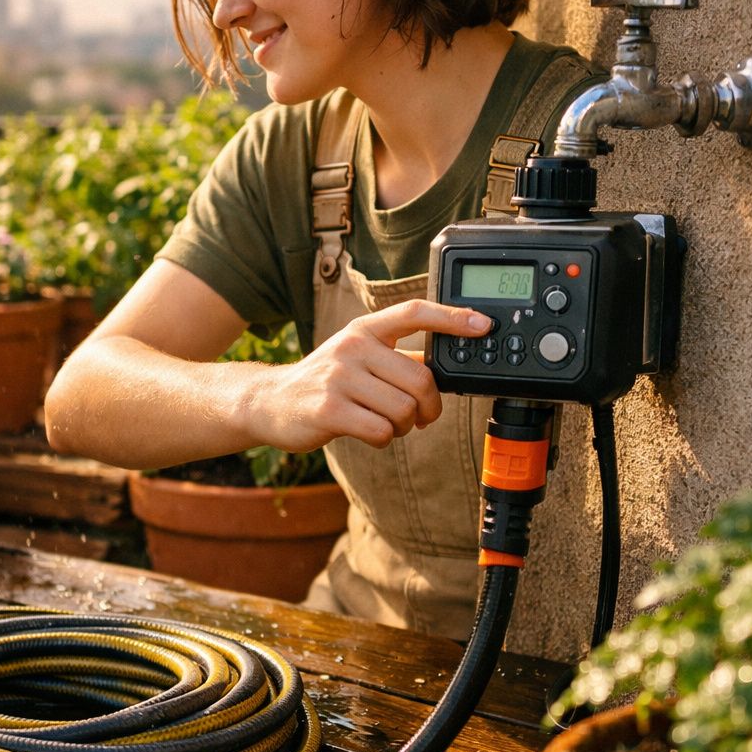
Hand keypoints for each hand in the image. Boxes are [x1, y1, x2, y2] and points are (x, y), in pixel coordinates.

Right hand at [249, 300, 492, 449]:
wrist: (269, 402)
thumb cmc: (323, 382)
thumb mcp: (355, 357)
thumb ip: (394, 359)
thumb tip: (442, 370)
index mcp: (363, 330)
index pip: (414, 313)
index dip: (452, 317)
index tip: (482, 325)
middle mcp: (352, 348)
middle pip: (421, 379)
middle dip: (430, 408)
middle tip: (422, 417)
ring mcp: (338, 378)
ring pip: (404, 410)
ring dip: (405, 426)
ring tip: (389, 425)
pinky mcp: (328, 410)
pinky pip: (381, 431)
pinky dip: (384, 438)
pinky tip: (369, 433)